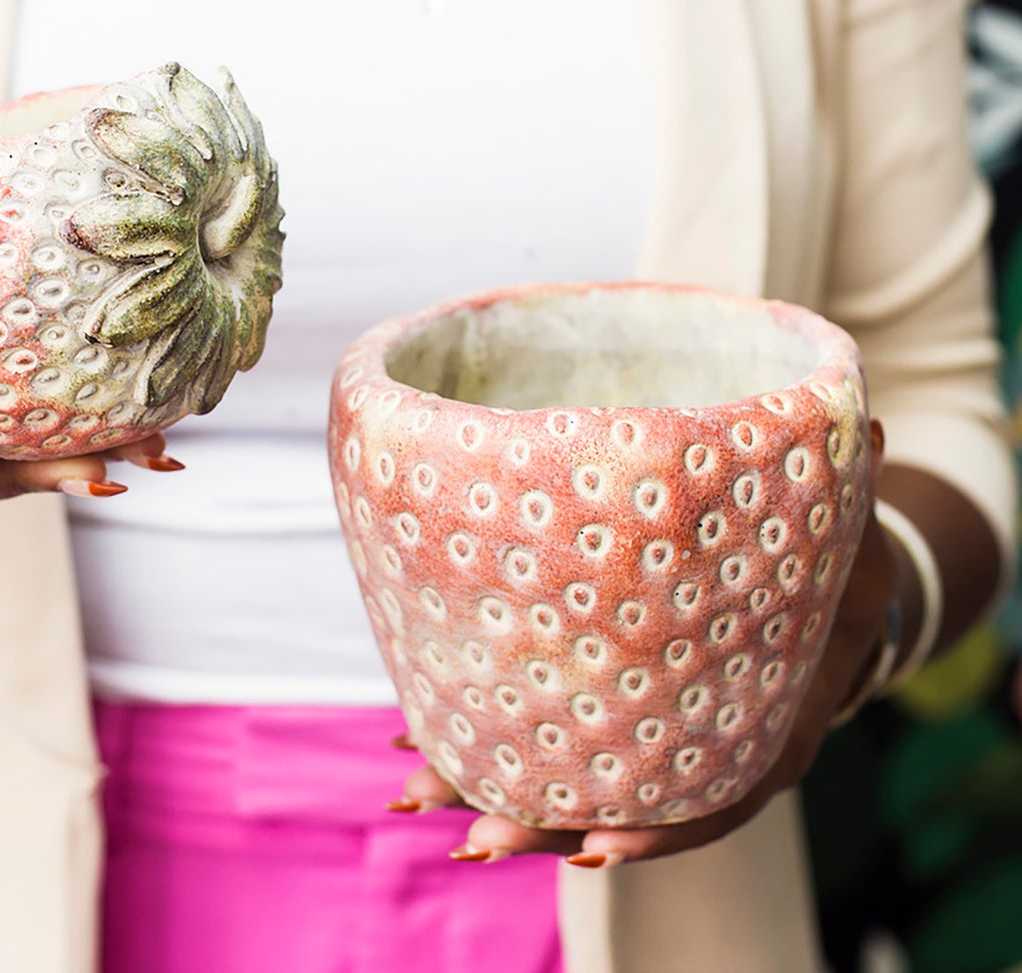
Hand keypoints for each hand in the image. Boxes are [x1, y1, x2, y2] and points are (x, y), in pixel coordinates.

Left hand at [392, 454, 896, 867]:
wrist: (810, 595)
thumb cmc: (825, 571)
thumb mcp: (845, 548)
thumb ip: (848, 511)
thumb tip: (870, 433)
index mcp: (760, 731)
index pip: (711, 802)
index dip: (659, 829)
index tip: (596, 849)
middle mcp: (695, 746)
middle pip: (619, 806)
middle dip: (543, 820)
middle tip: (471, 836)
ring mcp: (647, 732)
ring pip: (569, 779)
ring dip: (494, 789)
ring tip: (412, 793)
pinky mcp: (603, 698)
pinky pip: (546, 731)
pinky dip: (488, 738)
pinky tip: (416, 729)